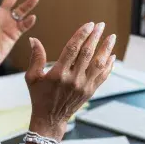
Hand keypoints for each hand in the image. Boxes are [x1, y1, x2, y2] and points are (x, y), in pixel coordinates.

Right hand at [25, 22, 115, 138]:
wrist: (51, 119)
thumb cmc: (39, 96)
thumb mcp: (32, 77)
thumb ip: (35, 57)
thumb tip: (33, 39)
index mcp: (58, 73)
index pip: (72, 49)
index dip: (81, 35)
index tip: (89, 24)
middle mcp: (73, 79)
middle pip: (87, 53)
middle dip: (95, 37)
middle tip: (101, 25)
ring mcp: (84, 86)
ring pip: (98, 64)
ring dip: (106, 49)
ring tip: (111, 37)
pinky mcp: (90, 91)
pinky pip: (103, 76)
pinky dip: (109, 65)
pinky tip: (112, 55)